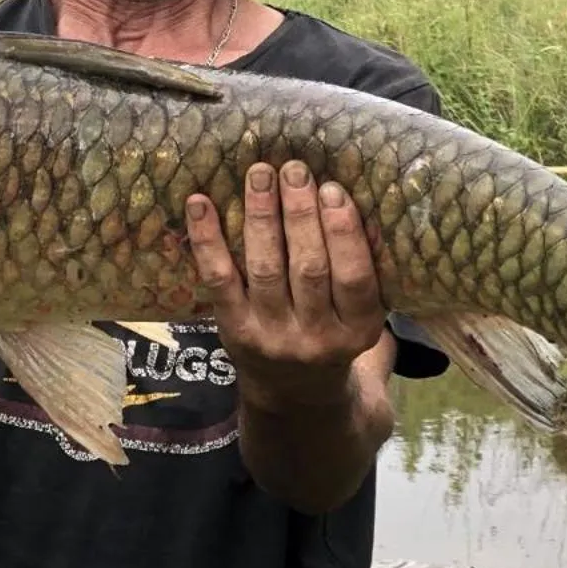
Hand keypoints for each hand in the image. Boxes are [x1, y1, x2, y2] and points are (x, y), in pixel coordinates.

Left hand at [185, 160, 386, 414]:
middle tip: (294, 169)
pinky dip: (207, 239)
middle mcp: (317, 338)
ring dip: (260, 216)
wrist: (295, 397)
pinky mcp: (234, 331)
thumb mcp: (364, 316)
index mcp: (359, 330)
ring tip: (259, 174)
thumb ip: (367, 269)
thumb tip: (360, 198)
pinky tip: (199, 202)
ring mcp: (272, 336)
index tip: (333, 189)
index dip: (343, 232)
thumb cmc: (334, 335)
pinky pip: (219, 280)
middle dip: (299, 214)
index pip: (354, 278)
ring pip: (265, 269)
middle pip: (308, 268)